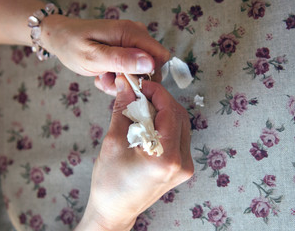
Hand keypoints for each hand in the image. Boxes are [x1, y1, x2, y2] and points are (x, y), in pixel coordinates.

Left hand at [41, 15, 169, 95]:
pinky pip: (131, 70)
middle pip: (151, 67)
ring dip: (122, 81)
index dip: (149, 75)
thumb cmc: (72, 45)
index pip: (160, 56)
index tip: (130, 83)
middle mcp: (135, 36)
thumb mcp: (93, 57)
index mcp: (130, 33)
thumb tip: (150, 63)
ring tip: (103, 78)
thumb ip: (121, 60)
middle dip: (133, 80)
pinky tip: (103, 76)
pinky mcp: (126, 51)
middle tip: (110, 82)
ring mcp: (131, 44)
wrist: (60, 38)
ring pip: (140, 72)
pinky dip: (117, 78)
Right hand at [76, 76, 193, 230]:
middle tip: (140, 93)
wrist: (115, 210)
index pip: (170, 112)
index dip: (157, 92)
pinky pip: (179, 136)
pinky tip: (150, 122)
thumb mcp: (113, 142)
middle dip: (160, 100)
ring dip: (163, 111)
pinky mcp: (181, 168)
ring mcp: (185, 167)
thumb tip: (125, 84)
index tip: (141, 84)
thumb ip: (122, 109)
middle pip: (180, 116)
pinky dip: (165, 124)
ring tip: (143, 107)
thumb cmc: (109, 182)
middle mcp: (182, 163)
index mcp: (166, 158)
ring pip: (181, 125)